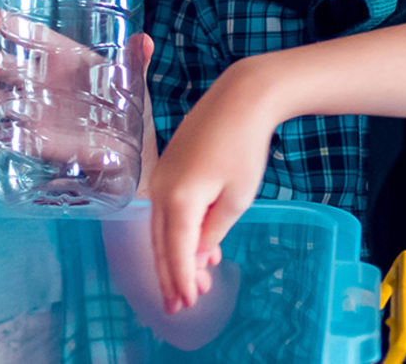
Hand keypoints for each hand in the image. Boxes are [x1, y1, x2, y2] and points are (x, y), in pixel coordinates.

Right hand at [0, 6, 152, 170]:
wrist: (132, 152)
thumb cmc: (129, 108)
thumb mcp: (133, 82)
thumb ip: (135, 62)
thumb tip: (145, 41)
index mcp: (66, 58)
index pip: (35, 36)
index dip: (13, 25)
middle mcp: (45, 81)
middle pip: (13, 66)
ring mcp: (37, 110)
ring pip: (5, 100)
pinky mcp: (37, 140)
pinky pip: (10, 136)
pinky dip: (0, 135)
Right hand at [144, 59, 280, 313]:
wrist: (240, 98)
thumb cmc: (244, 146)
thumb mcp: (237, 198)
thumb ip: (213, 230)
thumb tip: (195, 253)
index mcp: (179, 200)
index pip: (175, 251)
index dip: (181, 281)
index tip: (188, 305)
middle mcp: (161, 190)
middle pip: (161, 244)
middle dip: (172, 277)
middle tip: (181, 307)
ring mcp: (161, 177)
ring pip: (161, 229)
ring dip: (175, 257)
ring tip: (193, 285)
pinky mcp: (168, 168)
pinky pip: (167, 210)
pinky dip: (178, 233)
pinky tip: (199, 248)